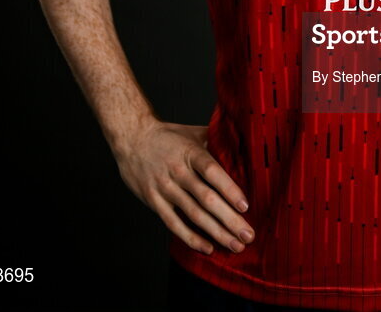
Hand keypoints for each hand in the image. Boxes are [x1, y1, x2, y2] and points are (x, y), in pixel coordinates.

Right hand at [115, 119, 253, 255]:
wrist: (132, 139)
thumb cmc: (168, 137)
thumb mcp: (193, 133)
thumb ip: (216, 141)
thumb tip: (244, 149)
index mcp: (191, 153)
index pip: (212, 172)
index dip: (229, 189)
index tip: (245, 206)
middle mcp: (178, 172)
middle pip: (206, 198)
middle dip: (229, 220)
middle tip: (248, 235)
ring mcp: (165, 188)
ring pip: (193, 214)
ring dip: (216, 232)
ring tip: (235, 245)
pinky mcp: (154, 202)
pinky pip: (174, 224)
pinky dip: (191, 238)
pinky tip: (208, 247)